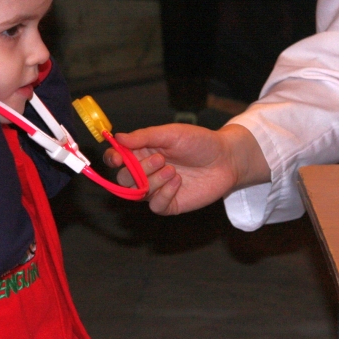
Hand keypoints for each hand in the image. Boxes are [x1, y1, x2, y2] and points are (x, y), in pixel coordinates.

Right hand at [104, 123, 269, 214]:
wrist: (226, 159)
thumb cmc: (199, 142)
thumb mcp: (171, 133)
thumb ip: (144, 136)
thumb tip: (117, 138)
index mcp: (142, 152)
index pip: (116, 159)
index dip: (112, 159)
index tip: (118, 157)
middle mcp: (146, 171)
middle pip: (123, 179)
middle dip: (137, 170)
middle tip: (160, 159)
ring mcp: (157, 189)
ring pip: (137, 193)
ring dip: (153, 181)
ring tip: (173, 170)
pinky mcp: (170, 203)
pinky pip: (155, 206)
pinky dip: (163, 194)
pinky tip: (178, 183)